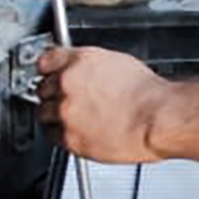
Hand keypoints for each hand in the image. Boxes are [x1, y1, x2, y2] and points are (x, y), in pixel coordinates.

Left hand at [35, 47, 172, 162]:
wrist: (157, 119)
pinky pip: (53, 136)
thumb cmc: (148, 94)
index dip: (49, 69)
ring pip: (43, 113)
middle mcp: (67, 84)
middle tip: (67, 98)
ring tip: (74, 117)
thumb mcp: (119, 63)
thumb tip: (83, 72)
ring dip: (54, 115)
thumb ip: (91, 66)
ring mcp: (65, 112)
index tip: (49, 74)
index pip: (45, 60)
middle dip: (53, 93)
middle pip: (41, 88)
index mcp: (79, 61)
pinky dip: (62, 134)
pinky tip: (79, 131)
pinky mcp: (68, 137)